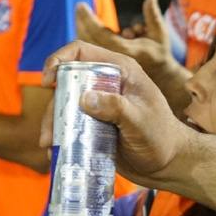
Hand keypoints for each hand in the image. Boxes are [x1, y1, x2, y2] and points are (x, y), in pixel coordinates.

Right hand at [40, 42, 195, 184]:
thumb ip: (116, 108)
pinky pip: (70, 124)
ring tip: (49, 145)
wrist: (168, 164)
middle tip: (48, 130)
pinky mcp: (94, 124)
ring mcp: (99, 104)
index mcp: (120, 70)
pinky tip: (55, 151)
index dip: (59, 59)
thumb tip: (85, 98)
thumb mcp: (140, 121)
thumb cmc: (162, 137)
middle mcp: (106, 83)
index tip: (48, 80)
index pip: (82, 52)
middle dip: (53, 104)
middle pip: (67, 82)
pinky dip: (60, 135)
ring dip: (53, 124)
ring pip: (65, 105)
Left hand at [75, 0, 172, 74]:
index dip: (89, 19)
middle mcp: (112, 57)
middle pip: (89, 38)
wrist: (157, 77)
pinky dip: (85, 39)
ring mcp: (106, 62)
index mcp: (123, 49)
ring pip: (87, 45)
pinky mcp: (104, 65)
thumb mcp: (160, 34)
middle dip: (82, 22)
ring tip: (80, 16)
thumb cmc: (159, 55)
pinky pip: (89, 51)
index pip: (100, 32)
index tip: (81, 5)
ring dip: (82, 30)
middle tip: (80, 7)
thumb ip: (153, 15)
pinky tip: (83, 29)